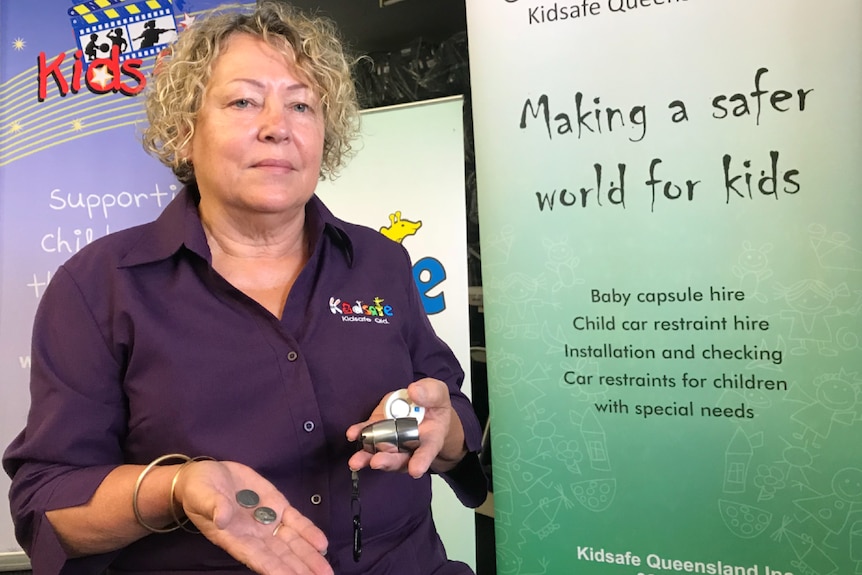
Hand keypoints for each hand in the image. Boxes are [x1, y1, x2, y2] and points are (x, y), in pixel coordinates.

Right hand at [174, 460, 332, 574]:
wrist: (207, 474)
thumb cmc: (199, 490)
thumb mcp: (201, 495)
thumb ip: (213, 506)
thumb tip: (222, 518)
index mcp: (233, 538)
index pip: (257, 558)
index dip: (274, 569)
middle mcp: (254, 535)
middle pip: (280, 556)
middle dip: (299, 569)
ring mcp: (267, 521)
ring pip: (292, 543)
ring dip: (309, 557)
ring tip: (326, 571)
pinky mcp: (277, 505)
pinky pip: (296, 522)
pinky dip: (309, 533)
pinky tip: (323, 544)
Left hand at [346, 378, 466, 477]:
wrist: (422, 404)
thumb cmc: (434, 403)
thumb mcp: (438, 393)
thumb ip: (430, 393)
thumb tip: (414, 391)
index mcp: (430, 439)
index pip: (426, 452)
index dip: (421, 462)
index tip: (415, 470)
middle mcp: (410, 445)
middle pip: (399, 459)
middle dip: (387, 461)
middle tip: (377, 462)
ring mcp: (392, 440)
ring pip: (380, 452)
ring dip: (367, 457)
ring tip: (357, 461)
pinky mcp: (378, 429)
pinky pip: (368, 435)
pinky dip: (360, 435)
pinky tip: (352, 434)